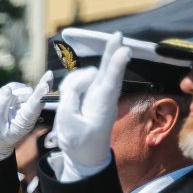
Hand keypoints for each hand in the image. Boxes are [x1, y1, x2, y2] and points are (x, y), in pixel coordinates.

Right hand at [0, 72, 51, 165]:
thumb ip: (1, 105)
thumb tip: (7, 89)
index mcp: (25, 121)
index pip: (34, 106)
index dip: (40, 95)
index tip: (45, 85)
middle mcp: (29, 111)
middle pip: (31, 94)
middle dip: (26, 90)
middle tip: (38, 82)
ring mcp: (25, 104)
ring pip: (24, 89)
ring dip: (13, 92)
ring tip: (4, 105)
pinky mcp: (20, 98)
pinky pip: (16, 86)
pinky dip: (10, 88)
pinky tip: (5, 98)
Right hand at [55, 32, 130, 172]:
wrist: (86, 156)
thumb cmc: (79, 142)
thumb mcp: (68, 122)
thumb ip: (71, 96)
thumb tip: (77, 78)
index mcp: (101, 105)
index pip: (110, 82)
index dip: (116, 65)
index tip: (124, 50)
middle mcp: (103, 96)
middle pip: (109, 70)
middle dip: (111, 52)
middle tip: (117, 35)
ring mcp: (99, 93)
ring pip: (90, 74)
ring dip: (77, 79)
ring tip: (69, 99)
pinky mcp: (93, 93)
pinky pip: (83, 79)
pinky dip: (76, 81)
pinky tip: (70, 93)